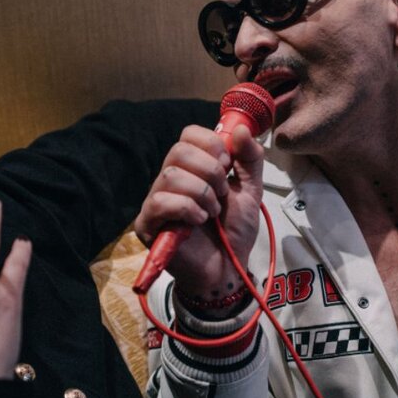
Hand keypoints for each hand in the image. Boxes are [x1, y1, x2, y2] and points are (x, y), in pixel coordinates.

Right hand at [134, 124, 263, 300]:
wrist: (227, 268)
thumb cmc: (233, 230)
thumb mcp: (250, 190)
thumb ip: (250, 159)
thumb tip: (242, 128)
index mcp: (192, 166)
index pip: (189, 134)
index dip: (212, 145)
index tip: (228, 167)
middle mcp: (170, 178)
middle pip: (179, 150)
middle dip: (210, 170)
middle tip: (221, 193)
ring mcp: (155, 200)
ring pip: (171, 175)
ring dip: (202, 194)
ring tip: (212, 213)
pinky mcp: (147, 223)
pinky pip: (160, 202)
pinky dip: (187, 209)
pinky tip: (198, 222)